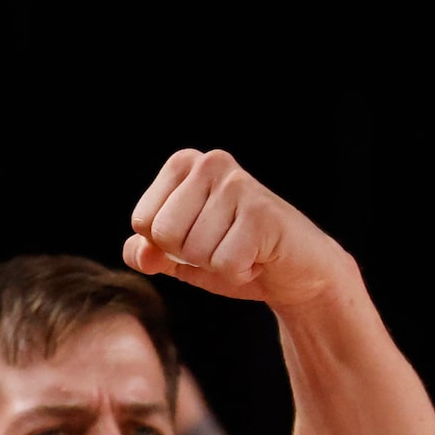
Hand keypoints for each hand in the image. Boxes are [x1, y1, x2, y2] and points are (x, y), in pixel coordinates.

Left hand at [125, 150, 349, 309]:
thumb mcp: (178, 256)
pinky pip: (225, 262)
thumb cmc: (232, 255)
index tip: (199, 236)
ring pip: (194, 250)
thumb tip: (142, 254)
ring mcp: (238, 184)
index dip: (166, 245)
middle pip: (164, 234)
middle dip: (190, 255)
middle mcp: (210, 163)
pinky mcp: (262, 212)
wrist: (292, 271)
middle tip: (222, 244)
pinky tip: (258, 255)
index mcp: (183, 165)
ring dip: (217, 264)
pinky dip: (239, 271)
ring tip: (242, 247)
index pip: (142, 221)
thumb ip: (146, 252)